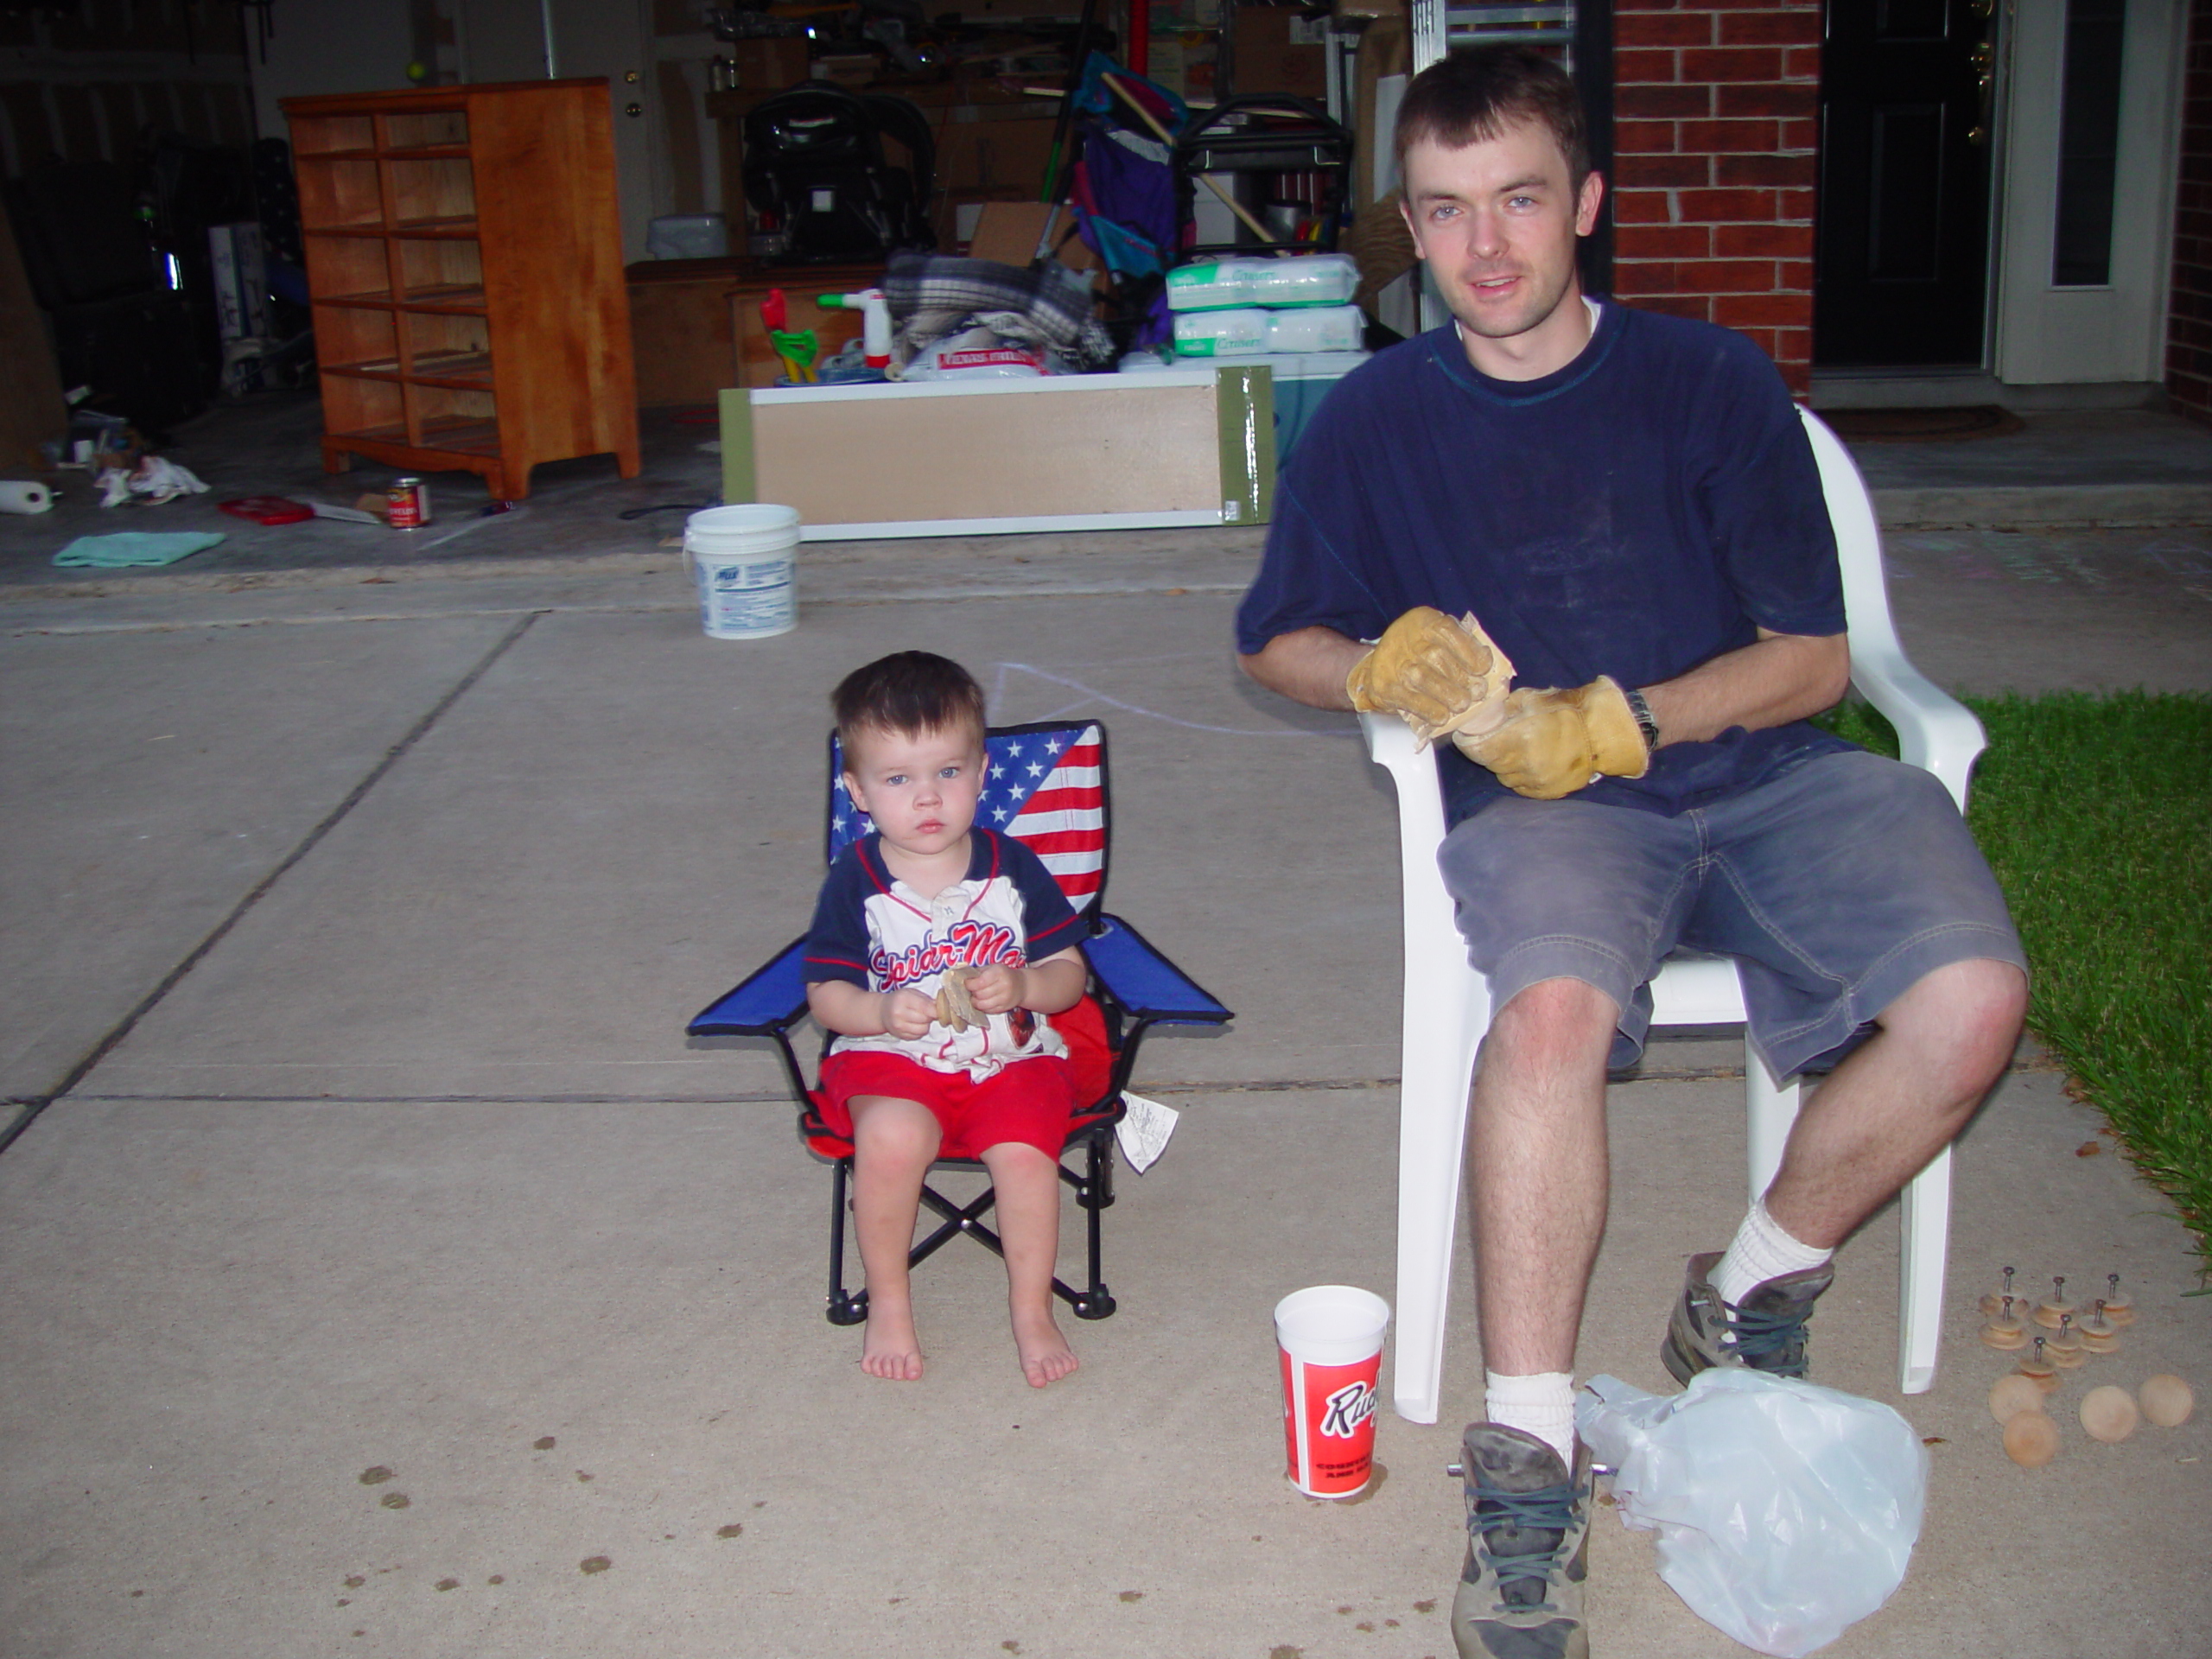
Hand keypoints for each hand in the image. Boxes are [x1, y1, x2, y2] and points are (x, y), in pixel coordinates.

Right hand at [880, 988, 936, 1039]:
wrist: (882, 1011)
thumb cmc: (900, 999)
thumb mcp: (911, 993)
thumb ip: (925, 999)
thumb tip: (940, 1007)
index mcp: (903, 999)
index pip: (925, 1007)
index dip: (935, 1010)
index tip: (939, 1009)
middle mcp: (899, 1014)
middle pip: (925, 1019)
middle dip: (930, 1016)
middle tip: (927, 1012)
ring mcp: (899, 1027)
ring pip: (923, 1030)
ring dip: (926, 1025)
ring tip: (921, 1019)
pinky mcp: (900, 1036)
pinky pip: (918, 1036)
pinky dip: (920, 1031)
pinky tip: (915, 1025)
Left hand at [963, 964, 1025, 1015]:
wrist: (1022, 986)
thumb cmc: (1003, 974)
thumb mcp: (992, 968)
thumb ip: (978, 972)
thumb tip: (961, 977)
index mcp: (999, 973)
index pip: (980, 982)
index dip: (969, 984)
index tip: (966, 983)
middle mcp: (1004, 986)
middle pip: (980, 994)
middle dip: (972, 993)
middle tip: (972, 990)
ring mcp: (1005, 999)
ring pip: (982, 1005)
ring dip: (975, 1002)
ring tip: (975, 997)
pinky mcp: (1004, 1008)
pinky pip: (988, 1010)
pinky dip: (982, 1007)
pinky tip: (982, 1002)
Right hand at [1345, 607, 1501, 744]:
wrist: (1378, 666)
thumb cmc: (1421, 651)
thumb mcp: (1438, 637)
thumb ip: (1461, 645)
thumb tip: (1486, 665)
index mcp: (1423, 620)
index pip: (1448, 630)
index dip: (1469, 651)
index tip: (1484, 668)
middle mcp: (1406, 638)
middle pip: (1436, 656)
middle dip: (1461, 677)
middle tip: (1477, 692)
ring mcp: (1393, 663)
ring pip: (1423, 678)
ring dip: (1447, 694)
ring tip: (1462, 704)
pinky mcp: (1386, 687)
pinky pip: (1409, 700)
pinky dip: (1429, 710)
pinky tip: (1443, 716)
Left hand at [1452, 676, 1648, 798]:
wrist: (1605, 733)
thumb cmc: (1569, 710)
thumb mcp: (1533, 699)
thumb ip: (1504, 709)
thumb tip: (1483, 714)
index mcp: (1519, 740)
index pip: (1477, 749)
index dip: (1468, 742)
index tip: (1467, 735)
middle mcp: (1524, 766)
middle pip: (1489, 763)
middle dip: (1490, 750)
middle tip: (1498, 737)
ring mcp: (1536, 783)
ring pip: (1505, 776)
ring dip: (1506, 764)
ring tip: (1520, 748)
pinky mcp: (1547, 793)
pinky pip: (1522, 788)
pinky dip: (1521, 776)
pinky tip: (1531, 762)